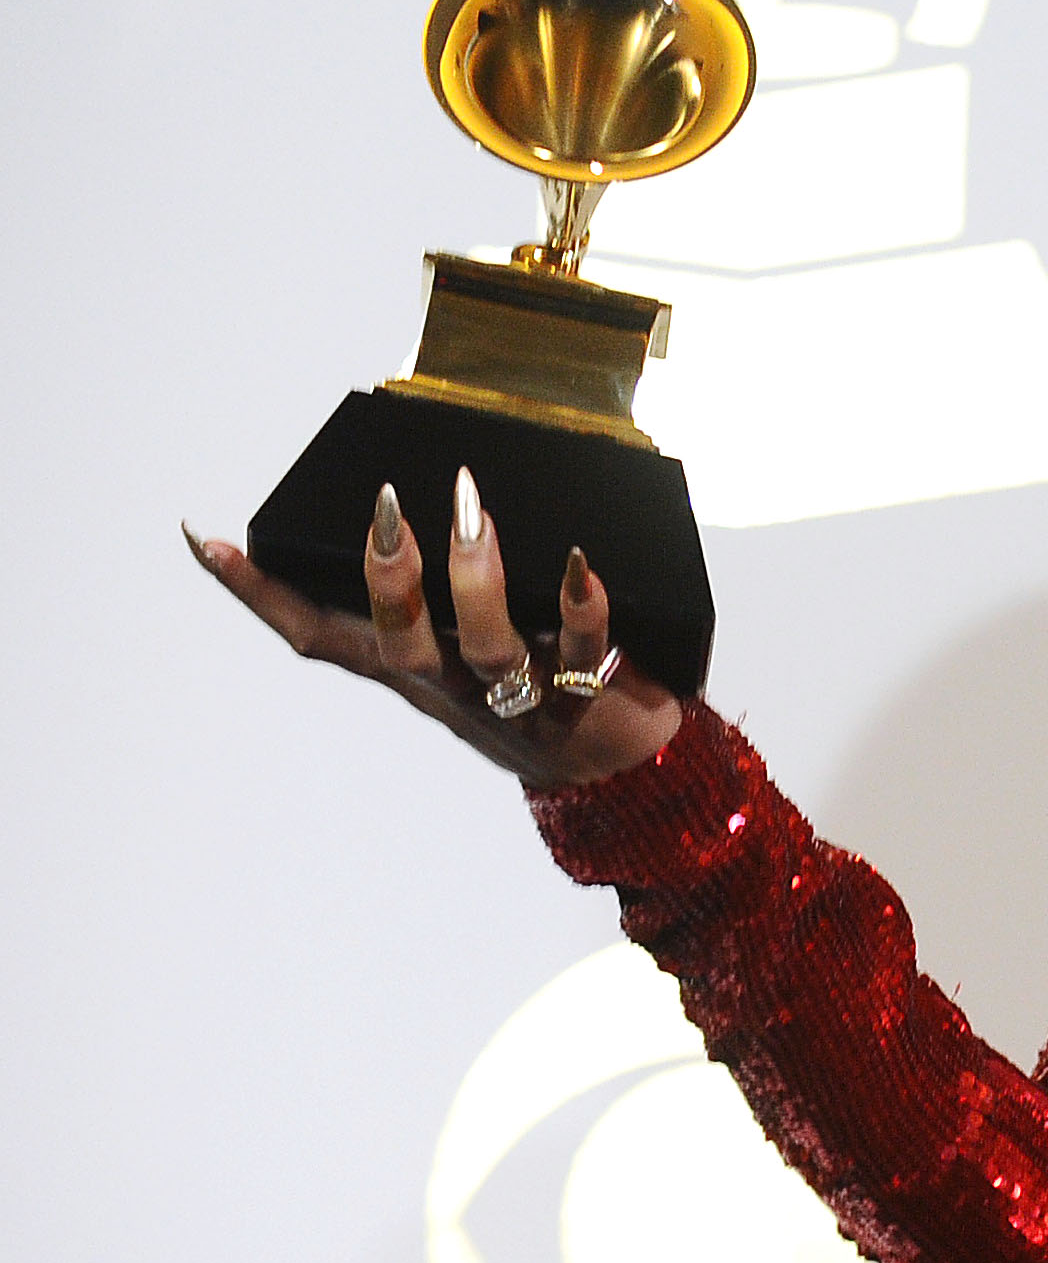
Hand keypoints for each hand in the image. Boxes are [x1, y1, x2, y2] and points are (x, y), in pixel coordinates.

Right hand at [187, 469, 682, 786]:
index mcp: (411, 669)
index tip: (210, 540)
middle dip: (387, 580)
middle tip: (386, 509)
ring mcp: (515, 701)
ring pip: (484, 647)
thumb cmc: (536, 685)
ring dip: (476, 581)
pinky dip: (579, 607)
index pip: (318, 634)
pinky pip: (579, 653)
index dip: (261, 596)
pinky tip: (579, 562)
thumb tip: (424, 491)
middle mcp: (451, 687)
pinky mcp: (581, 703)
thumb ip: (444, 586)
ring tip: (475, 515)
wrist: (621, 772)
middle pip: (398, 645)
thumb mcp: (470, 639)